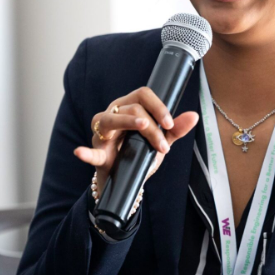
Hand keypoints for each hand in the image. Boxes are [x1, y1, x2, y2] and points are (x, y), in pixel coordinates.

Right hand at [73, 87, 198, 187]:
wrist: (127, 179)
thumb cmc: (140, 153)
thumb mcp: (161, 141)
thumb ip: (176, 130)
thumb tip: (194, 116)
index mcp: (129, 107)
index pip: (142, 94)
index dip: (158, 106)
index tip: (170, 124)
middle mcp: (114, 114)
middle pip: (132, 106)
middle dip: (152, 125)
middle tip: (164, 145)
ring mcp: (102, 133)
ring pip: (110, 119)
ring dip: (128, 121)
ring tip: (144, 127)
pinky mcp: (97, 152)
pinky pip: (90, 152)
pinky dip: (85, 152)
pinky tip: (80, 152)